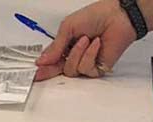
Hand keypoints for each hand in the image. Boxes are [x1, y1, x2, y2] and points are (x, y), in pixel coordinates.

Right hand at [34, 0, 152, 80]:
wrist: (117, 17)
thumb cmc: (95, 16)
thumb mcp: (68, 27)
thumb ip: (55, 46)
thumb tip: (42, 60)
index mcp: (66, 45)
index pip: (53, 61)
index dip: (44, 68)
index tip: (35, 73)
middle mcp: (76, 56)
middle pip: (60, 69)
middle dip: (55, 65)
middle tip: (52, 62)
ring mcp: (86, 63)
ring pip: (72, 70)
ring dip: (78, 53)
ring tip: (86, 39)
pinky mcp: (97, 68)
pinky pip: (86, 69)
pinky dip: (90, 55)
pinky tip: (96, 44)